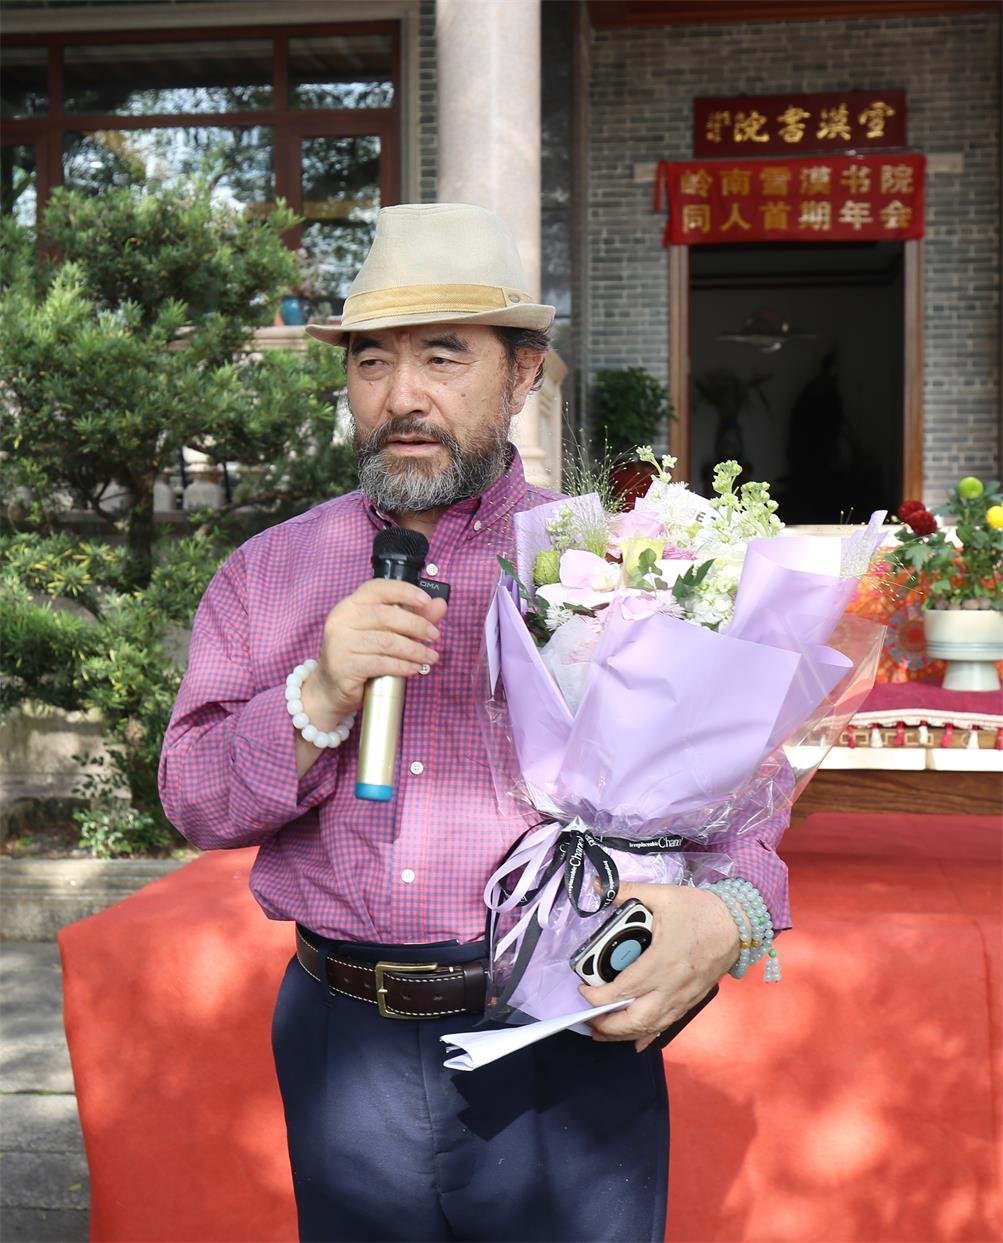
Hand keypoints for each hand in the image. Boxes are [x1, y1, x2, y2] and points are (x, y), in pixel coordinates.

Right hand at [301, 579, 447, 726]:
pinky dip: (402, 666)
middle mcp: (341, 620)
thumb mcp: (385, 633)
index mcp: (350, 605)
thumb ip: (412, 617)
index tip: (426, 601)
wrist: (331, 689)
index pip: (377, 588)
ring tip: (430, 657)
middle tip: (434, 636)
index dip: (404, 591)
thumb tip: (440, 605)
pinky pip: (380, 663)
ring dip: (414, 649)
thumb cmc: (360, 656)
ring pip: (386, 641)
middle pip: (386, 615)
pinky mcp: (343, 666)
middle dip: (416, 625)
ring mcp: (339, 643)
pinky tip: (414, 669)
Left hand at [578, 883, 738, 1052]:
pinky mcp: (692, 1001)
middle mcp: (671, 987)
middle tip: (588, 1018)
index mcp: (660, 962)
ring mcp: (683, 998)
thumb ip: (628, 891)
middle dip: (607, 1025)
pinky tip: (636, 1042)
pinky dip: (648, 1036)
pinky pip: (667, 1025)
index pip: (622, 990)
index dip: (597, 997)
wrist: (738, 923)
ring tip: (602, 1032)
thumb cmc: (700, 910)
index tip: (582, 990)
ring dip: (624, 1034)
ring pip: (650, 1027)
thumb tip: (598, 887)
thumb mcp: (662, 895)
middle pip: (635, 1019)